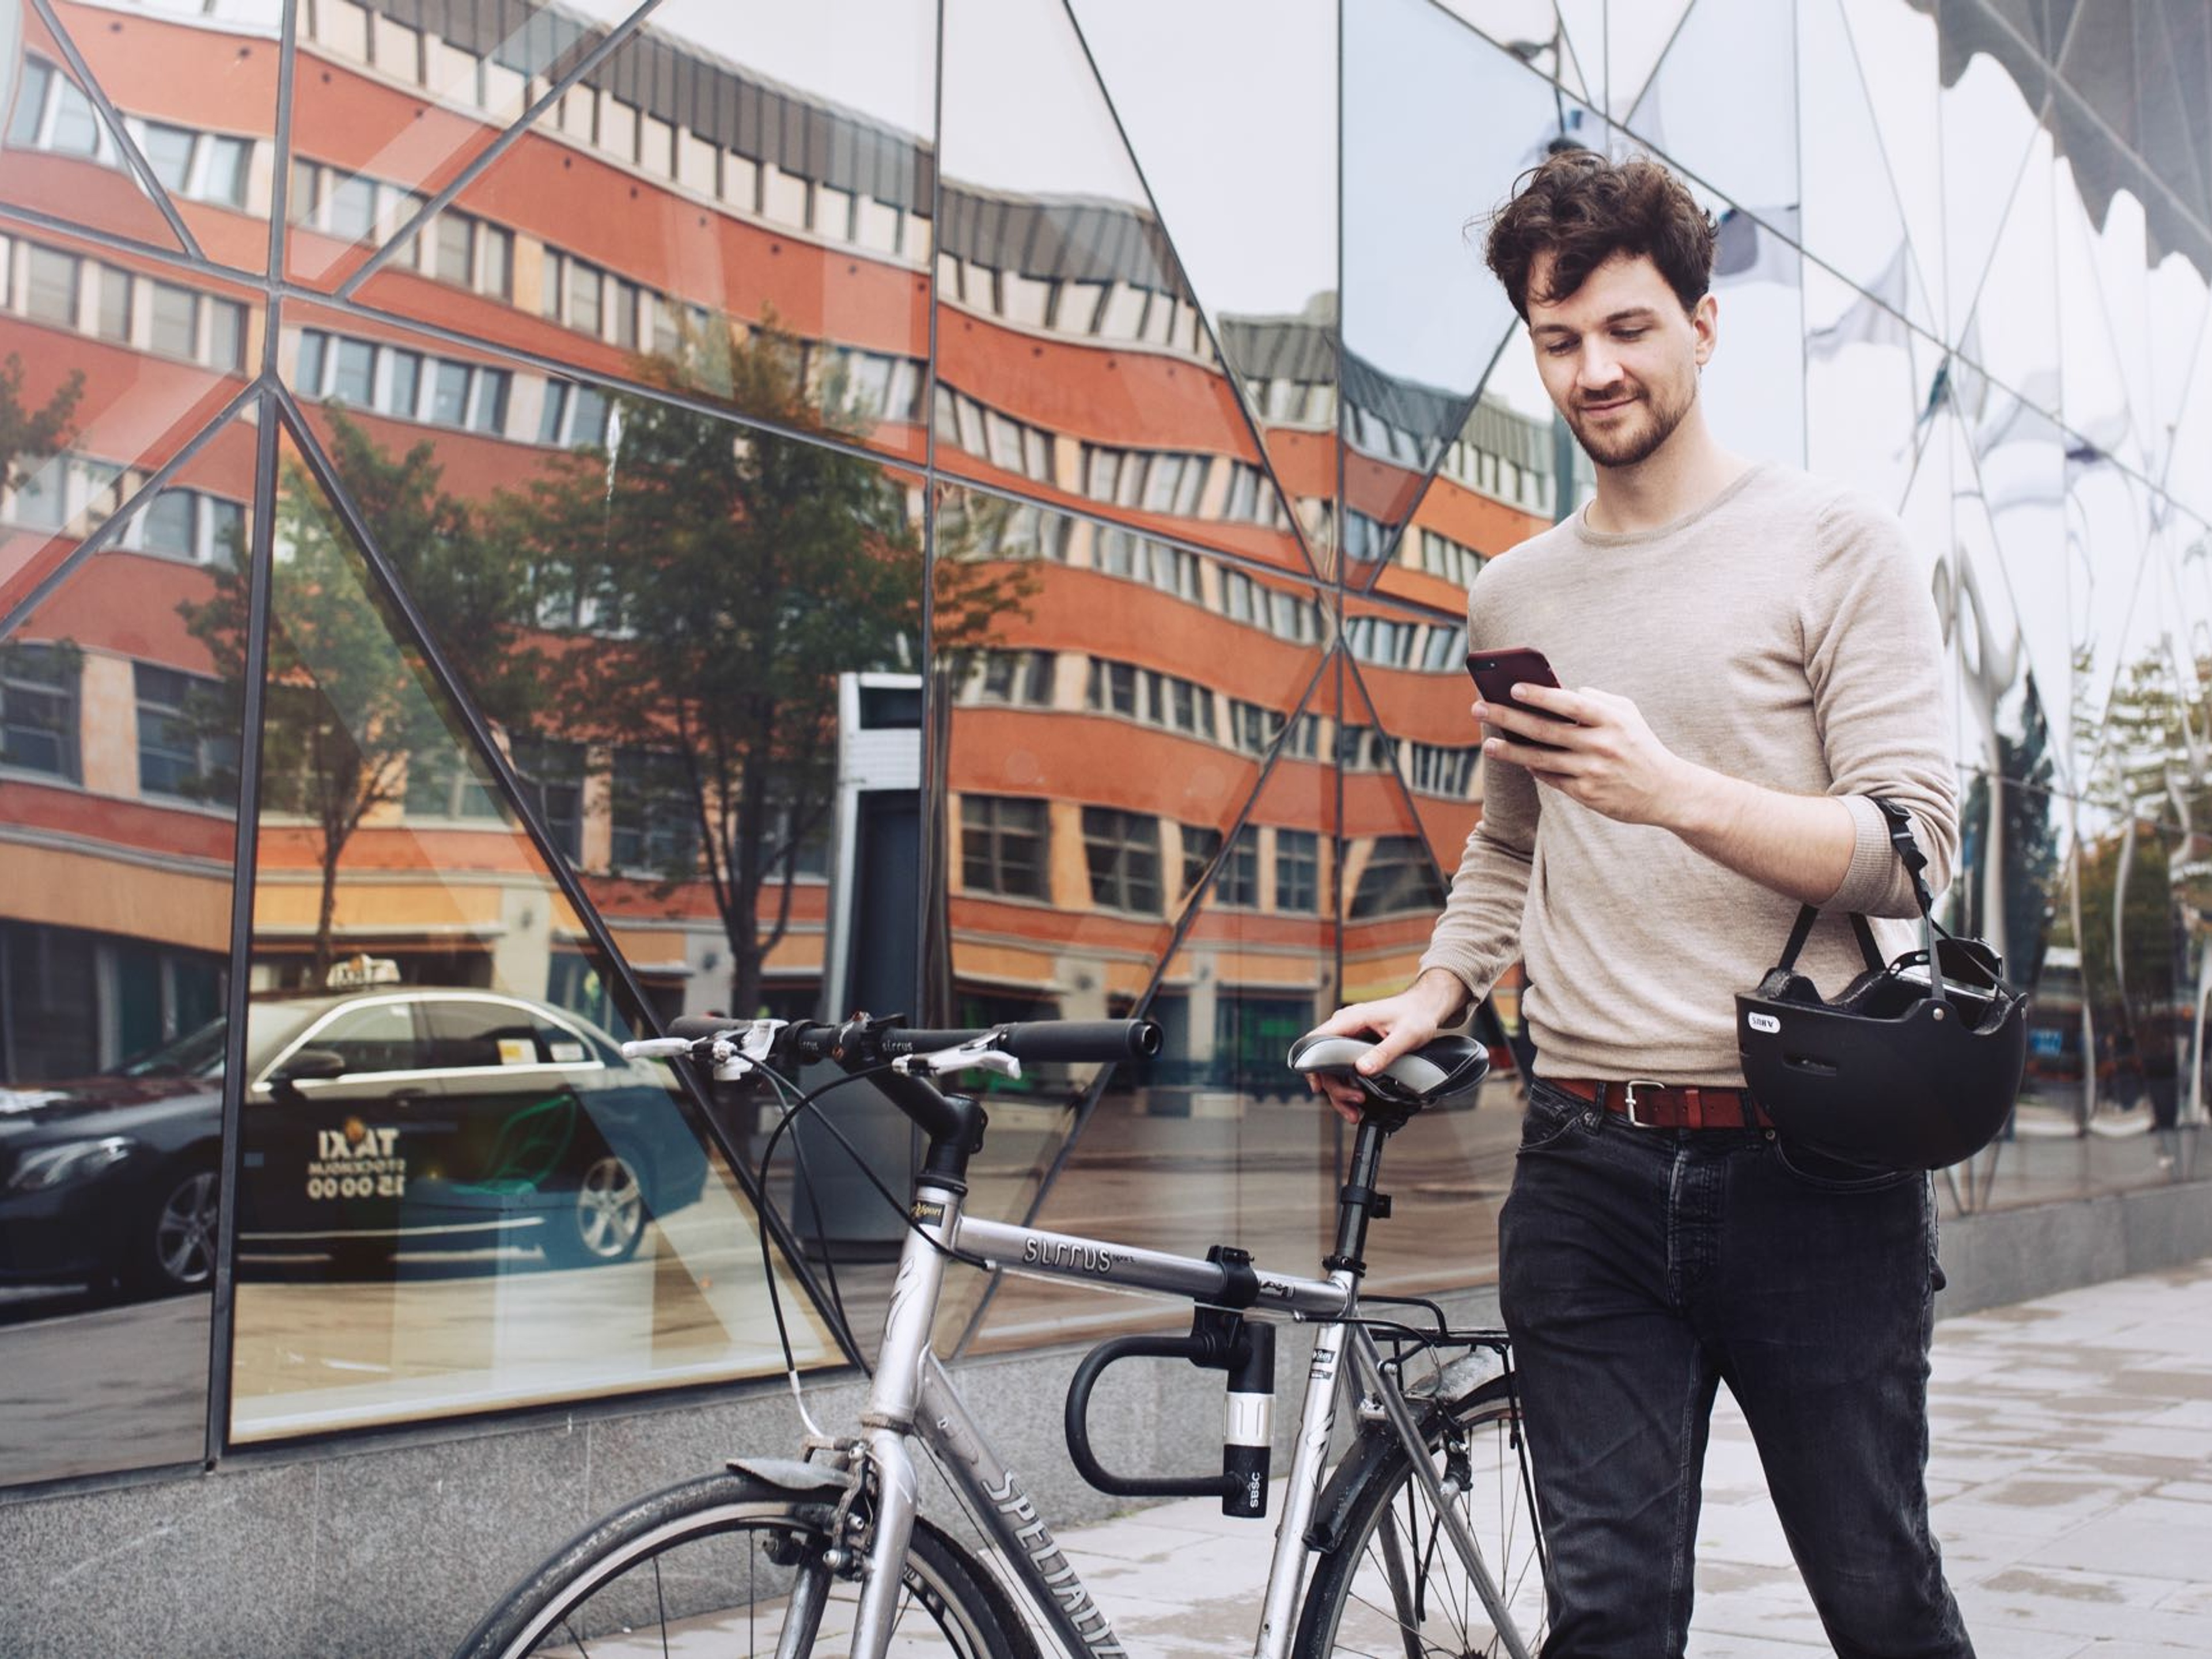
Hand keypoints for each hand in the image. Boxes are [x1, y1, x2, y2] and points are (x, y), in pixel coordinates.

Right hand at [1304, 970, 1468, 1124]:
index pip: (1316, 1040)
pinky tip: (1357, 1100)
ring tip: (1355, 1111)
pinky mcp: (1355, 1045)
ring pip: (1333, 1068)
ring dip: (1341, 1091)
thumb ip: (1384, 1052)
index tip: (1318, 1086)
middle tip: (1354, 1102)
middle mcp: (1345, 1027)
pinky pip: (1344, 1067)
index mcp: (1351, 1019)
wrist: (1424, 1008)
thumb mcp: (1406, 1035)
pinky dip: (1348, 1085)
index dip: (1311, 1064)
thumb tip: (1363, 1069)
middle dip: (1336, 1088)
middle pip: (1324, 1061)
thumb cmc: (1416, 1014)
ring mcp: (1349, 1036)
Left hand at [1474, 683, 1699, 828]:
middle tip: (1479, 708)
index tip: (1512, 688)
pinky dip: (1533, 769)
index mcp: (1611, 720)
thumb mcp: (1628, 714)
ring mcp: (1592, 771)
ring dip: (1510, 750)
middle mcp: (1600, 745)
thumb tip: (1562, 691)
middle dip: (1507, 718)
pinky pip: (1551, 779)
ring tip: (1487, 743)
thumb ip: (1598, 699)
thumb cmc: (1641, 745)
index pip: (1570, 704)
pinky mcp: (1587, 794)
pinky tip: (1518, 760)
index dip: (1540, 695)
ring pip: (1540, 759)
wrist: (1666, 791)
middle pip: (1545, 730)